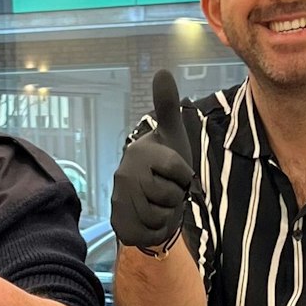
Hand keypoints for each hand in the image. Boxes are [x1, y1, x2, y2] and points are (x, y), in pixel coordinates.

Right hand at [110, 69, 195, 250]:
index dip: (186, 176)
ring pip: (161, 215)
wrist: (149, 200)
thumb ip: (167, 106)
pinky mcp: (120, 225)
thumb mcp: (171, 135)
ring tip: (160, 204)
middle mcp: (123, 176)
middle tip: (168, 190)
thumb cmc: (164, 166)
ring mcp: (119, 201)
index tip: (178, 173)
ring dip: (168, 214)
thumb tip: (162, 71)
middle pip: (170, 195)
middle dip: (177, 197)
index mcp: (139, 153)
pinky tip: (152, 220)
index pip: (180, 170)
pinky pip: (151, 233)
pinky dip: (158, 231)